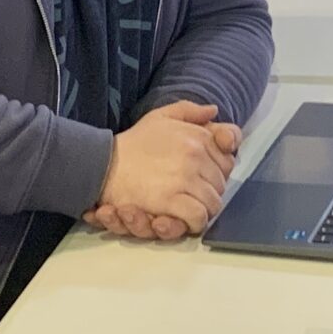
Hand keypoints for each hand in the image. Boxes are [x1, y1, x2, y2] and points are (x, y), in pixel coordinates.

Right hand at [94, 102, 233, 238]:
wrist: (104, 163)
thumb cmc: (133, 143)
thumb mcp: (161, 117)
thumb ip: (189, 111)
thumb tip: (213, 111)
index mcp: (197, 136)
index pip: (228, 161)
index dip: (217, 172)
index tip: (203, 177)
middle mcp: (196, 155)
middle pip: (221, 185)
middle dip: (208, 192)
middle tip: (189, 195)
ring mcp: (186, 178)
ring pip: (213, 204)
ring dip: (201, 209)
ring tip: (184, 209)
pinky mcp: (172, 200)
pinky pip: (199, 217)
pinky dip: (192, 222)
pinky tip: (180, 218)